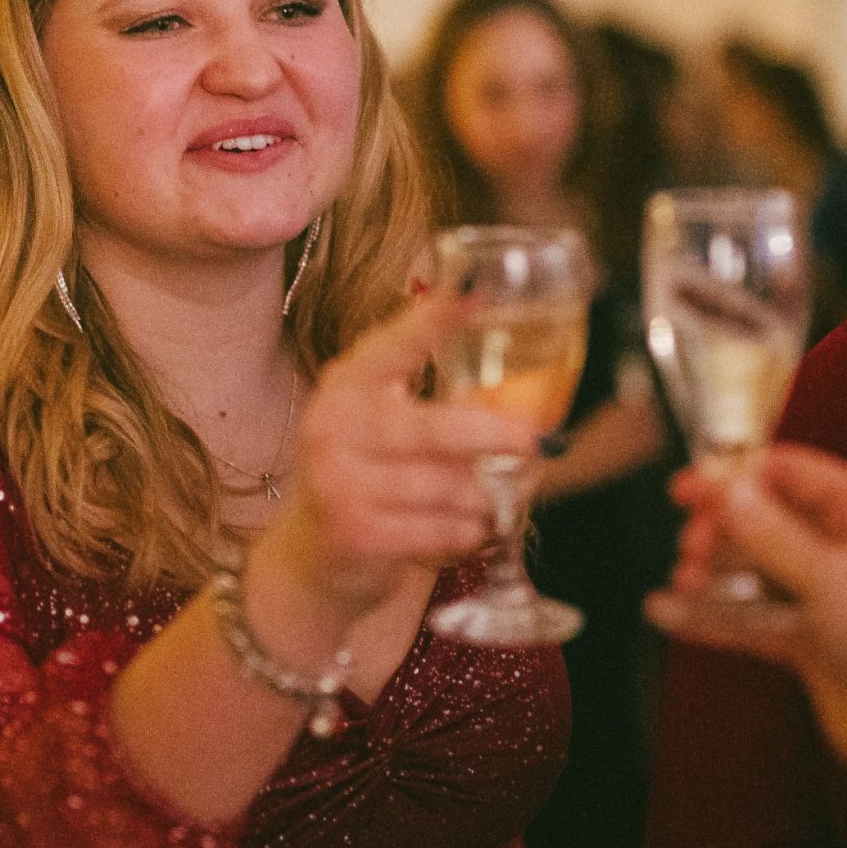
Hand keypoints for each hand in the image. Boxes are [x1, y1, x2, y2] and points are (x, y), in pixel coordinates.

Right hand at [258, 293, 534, 617]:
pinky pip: (440, 529)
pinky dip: (467, 532)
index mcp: (346, 385)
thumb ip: (432, 403)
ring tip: (491, 500)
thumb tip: (521, 399)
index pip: (394, 344)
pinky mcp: (355, 532)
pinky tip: (468, 530)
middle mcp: (334, 427)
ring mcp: (339, 481)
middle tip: (535, 440)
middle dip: (494, 436)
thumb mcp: (379, 426)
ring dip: (483, 498)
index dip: (433, 319)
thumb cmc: (364, 477)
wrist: (311, 556)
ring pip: (447, 486)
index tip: (472, 290)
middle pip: (434, 429)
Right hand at [646, 443, 846, 787]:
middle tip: (690, 546)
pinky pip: (752, 615)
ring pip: (755, 570)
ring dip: (716, 574)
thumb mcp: (828, 580)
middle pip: (766, 520)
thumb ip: (770, 533)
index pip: (790, 473)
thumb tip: (728, 490)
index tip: (689, 490)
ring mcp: (827, 595)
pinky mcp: (810, 639)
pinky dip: (715, 615)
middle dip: (722, 531)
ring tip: (683, 584)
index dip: (736, 477)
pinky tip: (675, 615)